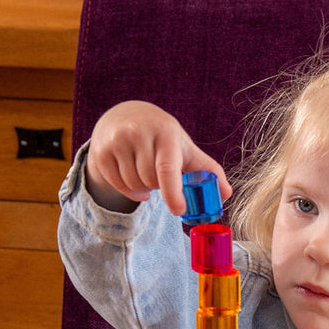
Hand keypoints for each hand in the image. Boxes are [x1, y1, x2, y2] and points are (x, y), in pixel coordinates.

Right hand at [84, 101, 231, 214]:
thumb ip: (206, 170)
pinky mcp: (101, 152)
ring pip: (134, 185)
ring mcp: (117, 141)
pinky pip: (118, 185)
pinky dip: (128, 189)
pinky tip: (131, 176)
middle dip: (158, 186)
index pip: (167, 168)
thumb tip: (227, 193)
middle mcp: (139, 132)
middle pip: (150, 182)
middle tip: (158, 175)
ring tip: (145, 172)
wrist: (124, 117)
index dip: (173, 193)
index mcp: (165, 131)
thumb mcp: (184, 148)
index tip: (179, 211)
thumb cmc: (161, 137)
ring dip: (143, 188)